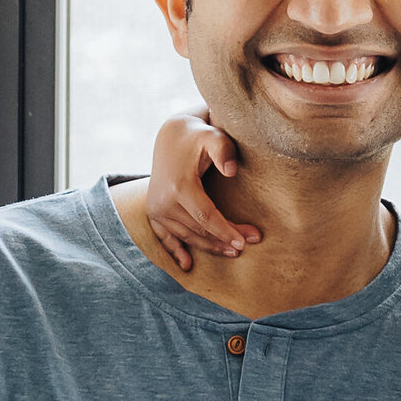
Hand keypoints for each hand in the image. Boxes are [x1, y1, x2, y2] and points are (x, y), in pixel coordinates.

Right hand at [143, 111, 261, 271]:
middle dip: (223, 240)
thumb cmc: (198, 136)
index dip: (227, 231)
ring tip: (231, 252)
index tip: (247, 240)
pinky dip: (175, 251)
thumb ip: (224, 149)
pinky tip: (187, 265)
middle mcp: (164, 201)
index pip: (207, 217)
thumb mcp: (212, 136)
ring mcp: (156, 208)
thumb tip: (231, 171)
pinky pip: (164, 237)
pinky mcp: (153, 212)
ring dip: (209, 246)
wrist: (171, 135)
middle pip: (199, 230)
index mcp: (179, 187)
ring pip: (186, 236)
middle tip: (247, 246)